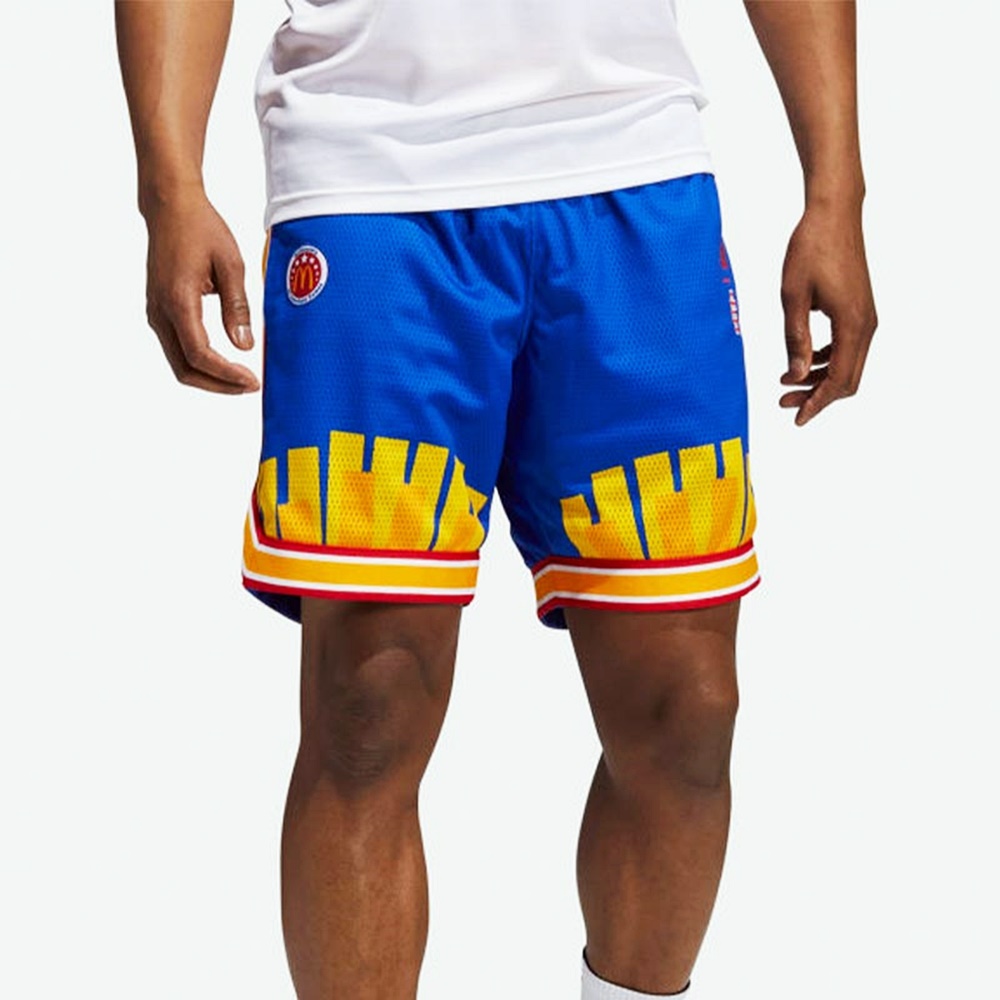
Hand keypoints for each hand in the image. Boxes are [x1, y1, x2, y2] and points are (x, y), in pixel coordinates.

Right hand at [143, 190, 258, 393]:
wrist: (170, 208)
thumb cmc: (202, 229)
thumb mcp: (231, 265)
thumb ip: (237, 308)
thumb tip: (244, 346)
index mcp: (178, 300)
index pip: (200, 354)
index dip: (227, 374)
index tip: (252, 381)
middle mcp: (160, 311)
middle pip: (184, 369)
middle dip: (218, 385)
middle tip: (249, 386)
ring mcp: (155, 312)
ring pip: (178, 363)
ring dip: (208, 377)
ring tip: (240, 379)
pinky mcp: (158, 311)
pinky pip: (176, 349)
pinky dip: (199, 363)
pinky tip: (223, 363)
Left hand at [778, 201, 876, 424]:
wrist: (834, 214)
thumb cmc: (810, 249)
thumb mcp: (792, 297)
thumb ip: (794, 339)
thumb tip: (795, 377)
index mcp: (853, 325)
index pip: (839, 380)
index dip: (817, 403)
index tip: (796, 418)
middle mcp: (867, 325)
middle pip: (847, 379)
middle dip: (817, 396)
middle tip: (784, 403)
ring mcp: (866, 318)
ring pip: (848, 365)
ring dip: (819, 379)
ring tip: (786, 384)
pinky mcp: (860, 310)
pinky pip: (847, 348)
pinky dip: (826, 360)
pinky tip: (801, 360)